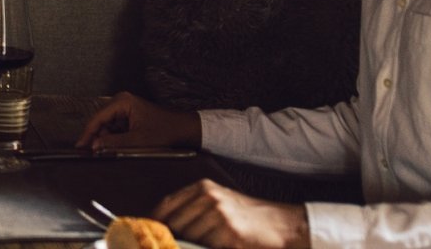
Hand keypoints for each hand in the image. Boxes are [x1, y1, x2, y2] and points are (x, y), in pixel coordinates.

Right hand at [75, 90, 200, 150]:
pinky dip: (114, 138)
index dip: (88, 134)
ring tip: (108, 152)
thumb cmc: (164, 131)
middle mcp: (121, 102)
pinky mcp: (128, 116)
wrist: (183, 129)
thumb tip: (95, 146)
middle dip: (98, 138)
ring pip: (107, 126)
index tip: (80, 146)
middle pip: (100, 121)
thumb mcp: (138, 140)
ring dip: (106, 139)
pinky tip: (116, 147)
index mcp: (122, 102)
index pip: (98, 118)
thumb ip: (114, 143)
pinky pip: (115, 128)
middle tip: (92, 153)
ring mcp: (124, 109)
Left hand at [154, 179, 309, 248]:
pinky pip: (205, 247)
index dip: (153, 222)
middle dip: (169, 239)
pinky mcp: (229, 234)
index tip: (145, 233)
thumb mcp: (220, 203)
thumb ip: (193, 210)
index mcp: (203, 188)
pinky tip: (217, 246)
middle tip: (165, 245)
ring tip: (196, 246)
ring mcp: (218, 215)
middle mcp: (208, 198)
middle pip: (174, 224)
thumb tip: (164, 226)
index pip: (166, 205)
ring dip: (188, 247)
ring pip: (188, 239)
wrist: (284, 225)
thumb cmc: (251, 217)